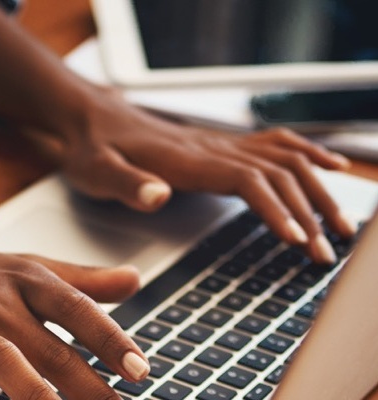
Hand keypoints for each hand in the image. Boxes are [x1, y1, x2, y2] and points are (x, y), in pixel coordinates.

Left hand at [60, 88, 356, 263]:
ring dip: (316, 190)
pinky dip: (308, 153)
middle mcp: (210, 147)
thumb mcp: (96, 171)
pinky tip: (331, 166)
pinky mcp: (219, 145)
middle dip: (307, 211)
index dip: (275, 209)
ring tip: (341, 226)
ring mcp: (218, 143)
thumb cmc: (92, 149)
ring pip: (284, 159)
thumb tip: (158, 195)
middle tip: (326, 253)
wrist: (90, 118)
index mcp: (185, 159)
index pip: (245, 179)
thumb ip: (126, 184)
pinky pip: (274, 144)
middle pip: (276, 173)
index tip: (297, 239)